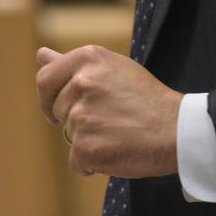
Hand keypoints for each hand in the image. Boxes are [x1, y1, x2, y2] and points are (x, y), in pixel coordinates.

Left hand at [35, 45, 181, 177]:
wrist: (175, 127)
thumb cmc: (145, 96)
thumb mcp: (112, 67)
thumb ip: (72, 63)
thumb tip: (40, 54)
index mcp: (88, 57)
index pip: (44, 79)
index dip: (50, 97)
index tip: (62, 105)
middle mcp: (82, 82)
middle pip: (57, 109)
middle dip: (76, 117)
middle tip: (109, 116)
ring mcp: (82, 115)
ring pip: (69, 134)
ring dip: (88, 138)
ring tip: (118, 130)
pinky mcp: (85, 147)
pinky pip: (76, 159)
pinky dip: (93, 160)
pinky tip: (117, 147)